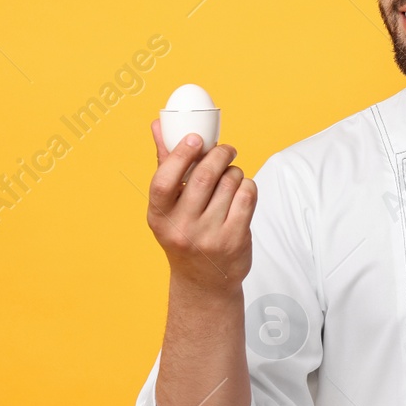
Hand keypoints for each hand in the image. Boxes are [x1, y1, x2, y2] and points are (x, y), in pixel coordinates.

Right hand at [146, 119, 257, 291]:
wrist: (204, 281)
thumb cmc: (185, 233)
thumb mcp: (169, 207)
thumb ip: (165, 164)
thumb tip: (158, 124)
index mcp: (159, 217)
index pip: (163, 182)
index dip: (180, 155)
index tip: (195, 138)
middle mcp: (181, 228)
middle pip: (205, 176)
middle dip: (219, 154)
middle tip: (226, 149)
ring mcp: (209, 236)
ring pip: (230, 183)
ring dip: (234, 172)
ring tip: (231, 177)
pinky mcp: (234, 239)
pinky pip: (247, 196)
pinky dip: (247, 186)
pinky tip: (241, 191)